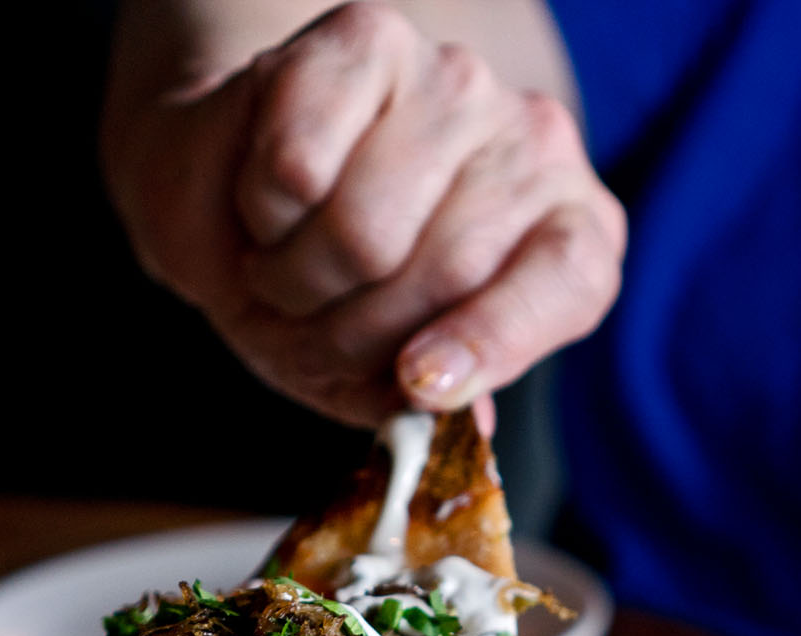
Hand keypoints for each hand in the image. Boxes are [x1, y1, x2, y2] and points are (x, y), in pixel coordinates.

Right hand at [103, 2, 625, 426]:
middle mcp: (533, 151)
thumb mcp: (382, 380)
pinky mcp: (369, 39)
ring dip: (297, 279)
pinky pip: (299, 170)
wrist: (232, 196)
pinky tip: (270, 203)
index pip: (567, 283)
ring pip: (366, 229)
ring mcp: (457, 85)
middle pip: (448, 271)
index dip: (491, 341)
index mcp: (568, 242)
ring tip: (287, 271)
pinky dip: (262, 213)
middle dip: (352, 333)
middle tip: (309, 329)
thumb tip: (467, 431)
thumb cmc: (329, 298)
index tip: (419, 383)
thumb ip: (432, 410)